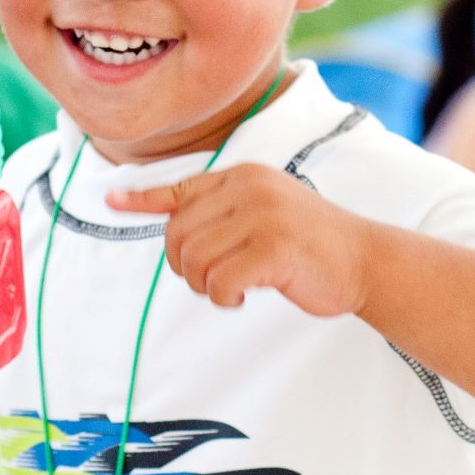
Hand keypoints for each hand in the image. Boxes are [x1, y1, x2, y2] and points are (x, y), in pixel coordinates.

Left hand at [106, 163, 367, 315]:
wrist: (363, 258)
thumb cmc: (308, 243)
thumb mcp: (265, 210)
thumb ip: (224, 212)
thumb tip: (173, 226)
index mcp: (243, 177)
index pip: (181, 188)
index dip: (143, 198)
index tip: (112, 201)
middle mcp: (248, 188)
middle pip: (178, 234)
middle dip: (185, 266)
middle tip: (213, 279)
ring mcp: (261, 215)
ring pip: (195, 259)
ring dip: (206, 286)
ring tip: (232, 286)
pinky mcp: (273, 248)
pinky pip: (220, 281)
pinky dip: (224, 298)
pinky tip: (244, 296)